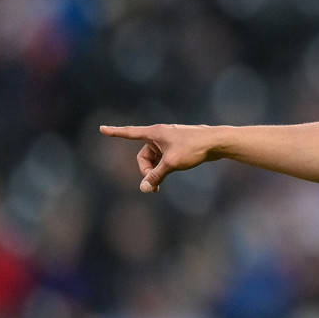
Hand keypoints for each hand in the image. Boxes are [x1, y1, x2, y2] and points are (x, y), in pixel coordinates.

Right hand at [99, 124, 217, 192]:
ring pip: (154, 160)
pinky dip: (163, 169)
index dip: (115, 133)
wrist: (217, 142)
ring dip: (155, 172)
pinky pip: (164, 159)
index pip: (130, 133)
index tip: (102, 129)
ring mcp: (169, 141)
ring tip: (160, 186)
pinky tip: (168, 177)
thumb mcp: (172, 163)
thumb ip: (156, 176)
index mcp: (154, 132)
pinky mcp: (178, 147)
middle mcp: (160, 134)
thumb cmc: (194, 148)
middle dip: (146, 171)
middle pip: (143, 156)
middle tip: (154, 185)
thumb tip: (144, 188)